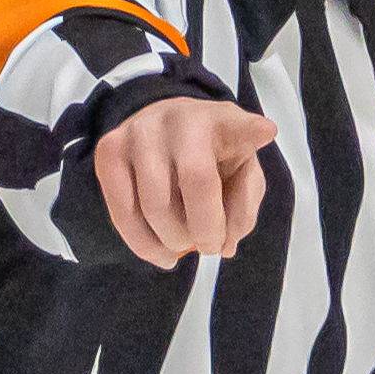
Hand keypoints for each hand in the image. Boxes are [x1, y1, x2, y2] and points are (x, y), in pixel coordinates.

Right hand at [94, 97, 276, 266]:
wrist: (162, 125)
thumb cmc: (211, 155)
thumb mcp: (240, 172)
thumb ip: (243, 206)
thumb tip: (224, 244)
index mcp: (222, 120)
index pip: (238, 126)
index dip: (250, 131)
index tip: (265, 132)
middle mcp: (180, 119)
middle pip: (196, 180)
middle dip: (206, 228)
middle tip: (209, 245)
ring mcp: (140, 131)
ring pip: (155, 204)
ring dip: (173, 240)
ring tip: (183, 245)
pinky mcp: (109, 151)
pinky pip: (122, 211)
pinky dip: (143, 244)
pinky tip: (161, 254)